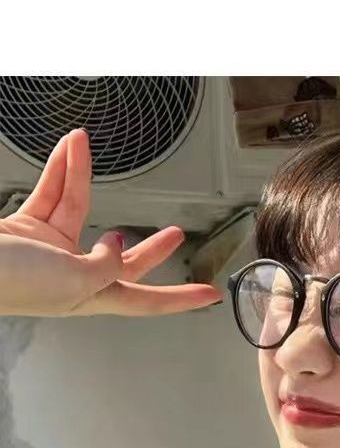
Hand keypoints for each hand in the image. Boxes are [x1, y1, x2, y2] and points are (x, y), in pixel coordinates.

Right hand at [0, 129, 224, 316]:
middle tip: (175, 233)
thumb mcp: (75, 282)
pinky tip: (72, 147)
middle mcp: (74, 276)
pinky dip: (61, 171)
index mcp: (91, 296)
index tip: (211, 295)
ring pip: (80, 212)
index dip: (181, 298)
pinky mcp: (27, 228)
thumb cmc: (14, 283)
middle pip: (122, 260)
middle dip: (150, 245)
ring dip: (85, 179)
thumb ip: (106, 266)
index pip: (146, 300)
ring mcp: (51, 251)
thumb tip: (117, 248)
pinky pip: (51, 194)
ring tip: (88, 148)